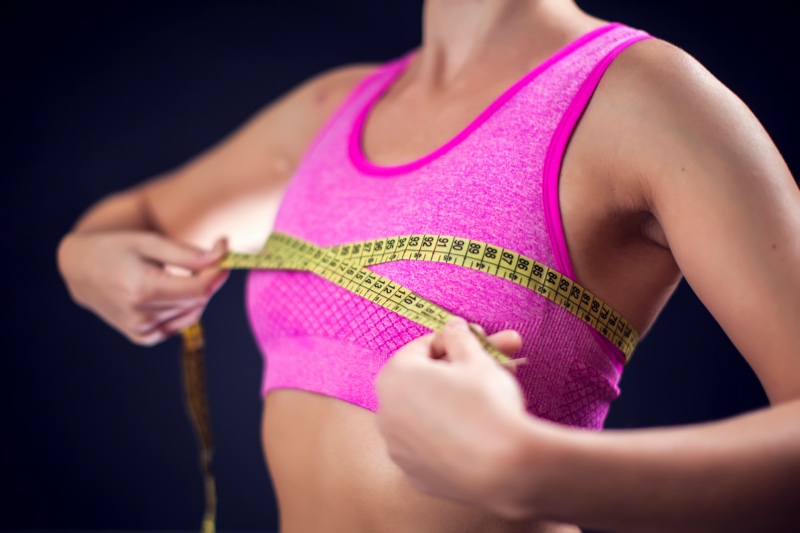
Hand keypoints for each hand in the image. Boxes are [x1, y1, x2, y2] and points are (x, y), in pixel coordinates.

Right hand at [58, 231, 228, 344]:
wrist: (80, 269)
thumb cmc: (116, 249)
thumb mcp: (150, 242)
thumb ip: (188, 253)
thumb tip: (223, 254)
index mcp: (141, 289)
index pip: (197, 288)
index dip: (217, 273)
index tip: (225, 255)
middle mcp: (140, 315)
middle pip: (197, 300)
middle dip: (208, 279)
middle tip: (205, 259)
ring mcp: (140, 330)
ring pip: (192, 312)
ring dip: (196, 293)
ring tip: (176, 273)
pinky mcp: (142, 337)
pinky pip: (180, 324)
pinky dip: (184, 307)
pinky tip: (170, 292)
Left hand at [375, 316, 529, 509]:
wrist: (506, 469)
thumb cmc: (487, 405)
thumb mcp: (476, 359)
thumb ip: (459, 338)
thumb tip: (452, 327)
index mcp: (394, 377)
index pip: (422, 348)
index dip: (455, 341)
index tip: (480, 340)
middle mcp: (386, 412)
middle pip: (427, 380)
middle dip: (463, 369)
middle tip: (501, 360)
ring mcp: (398, 447)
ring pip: (429, 413)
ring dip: (456, 400)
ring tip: (497, 395)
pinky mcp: (415, 474)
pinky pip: (432, 444)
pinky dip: (451, 434)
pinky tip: (480, 429)